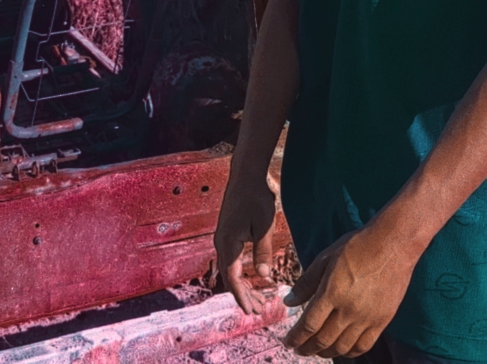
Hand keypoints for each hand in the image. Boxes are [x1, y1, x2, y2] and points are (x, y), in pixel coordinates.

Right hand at [213, 175, 278, 314]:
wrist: (246, 175)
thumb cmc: (256, 197)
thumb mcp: (264, 225)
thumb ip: (263, 251)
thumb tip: (264, 276)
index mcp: (228, 243)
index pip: (233, 278)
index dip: (242, 297)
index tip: (251, 312)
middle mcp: (221, 243)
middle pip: (231, 277)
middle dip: (244, 296)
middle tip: (260, 311)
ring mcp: (223, 238)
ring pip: (231, 270)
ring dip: (244, 286)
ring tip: (259, 299)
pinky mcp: (228, 234)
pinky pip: (233, 260)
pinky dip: (242, 274)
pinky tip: (253, 279)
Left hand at [282, 224, 421, 357]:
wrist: (393, 245)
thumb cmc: (356, 247)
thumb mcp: (325, 259)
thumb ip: (306, 283)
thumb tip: (288, 302)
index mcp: (332, 292)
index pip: (309, 325)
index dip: (296, 338)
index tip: (288, 342)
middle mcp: (349, 309)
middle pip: (323, 339)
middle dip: (307, 348)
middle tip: (298, 349)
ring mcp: (367, 317)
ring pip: (342, 347)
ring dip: (326, 352)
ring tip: (317, 350)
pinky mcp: (383, 320)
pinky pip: (364, 345)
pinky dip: (350, 352)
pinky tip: (341, 349)